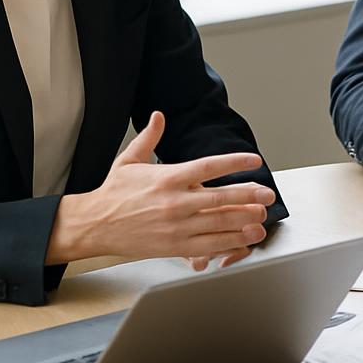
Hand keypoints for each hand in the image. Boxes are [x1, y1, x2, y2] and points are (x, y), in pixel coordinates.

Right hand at [46, 111, 274, 264]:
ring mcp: (177, 226)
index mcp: (168, 178)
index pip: (209, 166)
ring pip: (219, 223)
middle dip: (249, 196)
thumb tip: (158, 115)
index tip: (254, 160)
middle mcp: (175, 202)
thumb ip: (149, 137)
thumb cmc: (114, 193)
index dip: (235, 161)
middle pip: (221, 197)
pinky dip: (229, 243)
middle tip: (268, 194)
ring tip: (262, 217)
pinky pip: (208, 245)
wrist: (94, 225)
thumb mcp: (129, 160)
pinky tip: (243, 239)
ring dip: (245, 220)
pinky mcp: (175, 246)